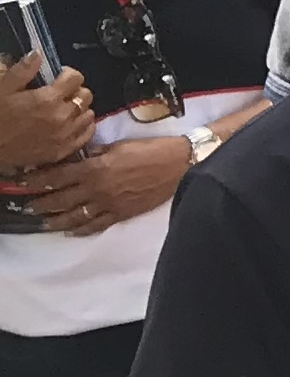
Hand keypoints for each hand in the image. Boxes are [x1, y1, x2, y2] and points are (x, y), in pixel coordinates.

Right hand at [0, 55, 95, 169]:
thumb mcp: (2, 89)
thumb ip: (22, 71)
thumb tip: (38, 53)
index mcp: (47, 99)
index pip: (76, 77)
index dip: (68, 73)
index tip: (58, 76)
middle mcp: (62, 116)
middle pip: (85, 95)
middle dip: (76, 90)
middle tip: (62, 92)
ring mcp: (64, 136)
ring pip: (89, 114)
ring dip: (80, 108)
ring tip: (65, 108)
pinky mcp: (63, 151)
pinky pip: (87, 134)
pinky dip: (84, 126)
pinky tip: (73, 123)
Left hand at [9, 135, 186, 233]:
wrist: (180, 165)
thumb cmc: (152, 150)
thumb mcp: (121, 145)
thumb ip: (97, 153)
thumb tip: (81, 158)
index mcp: (95, 168)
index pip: (57, 176)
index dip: (38, 180)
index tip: (24, 183)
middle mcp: (96, 189)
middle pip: (60, 200)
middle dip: (41, 204)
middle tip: (28, 207)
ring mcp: (108, 204)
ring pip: (74, 217)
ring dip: (56, 221)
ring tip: (44, 223)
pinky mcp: (120, 214)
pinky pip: (95, 226)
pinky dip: (81, 230)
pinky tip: (72, 231)